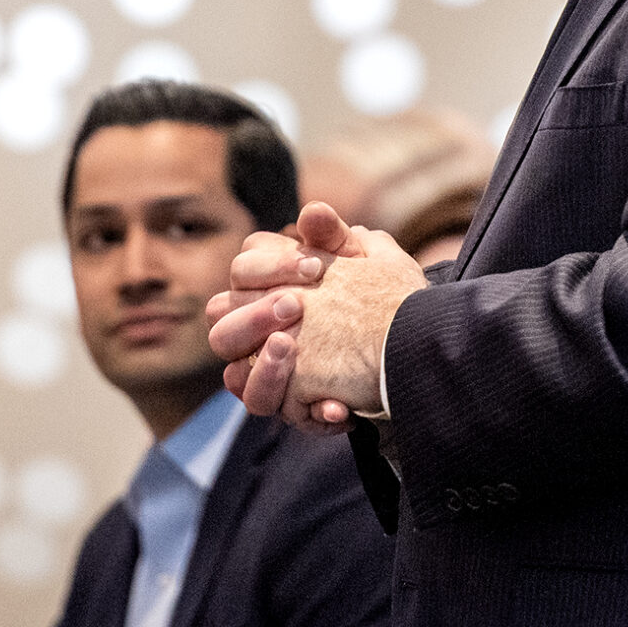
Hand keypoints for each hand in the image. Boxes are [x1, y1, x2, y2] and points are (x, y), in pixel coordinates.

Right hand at [203, 204, 365, 422]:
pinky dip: (310, 411)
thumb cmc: (370, 293)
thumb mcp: (361, 260)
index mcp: (262, 288)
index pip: (242, 271)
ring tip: (292, 348)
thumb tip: (314, 212)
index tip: (315, 266)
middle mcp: (253, 334)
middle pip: (222, 327)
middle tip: (294, 305)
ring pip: (236, 380)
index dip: (270, 267)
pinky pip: (284, 414)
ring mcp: (267, 373)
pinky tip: (338, 405)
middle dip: (253, 317)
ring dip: (263, 367)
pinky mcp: (292, 407)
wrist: (405, 339)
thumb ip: (335, 236)